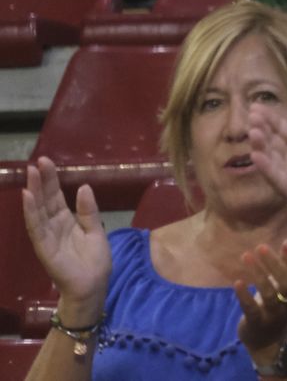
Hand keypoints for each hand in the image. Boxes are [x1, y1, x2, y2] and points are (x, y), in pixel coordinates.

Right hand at [20, 159, 109, 317]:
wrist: (93, 286)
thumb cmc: (95, 261)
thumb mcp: (95, 230)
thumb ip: (89, 210)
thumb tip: (84, 186)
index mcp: (66, 221)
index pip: (55, 197)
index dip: (51, 180)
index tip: (46, 162)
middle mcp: (54, 226)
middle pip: (45, 200)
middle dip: (41, 181)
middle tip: (37, 162)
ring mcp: (47, 237)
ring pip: (38, 211)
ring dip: (34, 192)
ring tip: (31, 174)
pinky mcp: (45, 248)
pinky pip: (36, 228)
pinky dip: (32, 212)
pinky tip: (28, 198)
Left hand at [234, 239, 286, 356]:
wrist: (267, 341)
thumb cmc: (276, 306)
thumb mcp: (285, 285)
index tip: (285, 245)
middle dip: (276, 264)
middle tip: (261, 247)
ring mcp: (273, 314)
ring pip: (270, 294)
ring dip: (259, 274)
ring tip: (246, 256)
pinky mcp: (256, 323)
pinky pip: (251, 309)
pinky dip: (244, 295)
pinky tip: (237, 282)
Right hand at [249, 90, 286, 224]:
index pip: (282, 129)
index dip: (270, 119)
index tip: (256, 105)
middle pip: (273, 143)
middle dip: (262, 130)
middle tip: (252, 116)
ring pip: (272, 161)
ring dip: (262, 147)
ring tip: (254, 132)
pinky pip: (279, 180)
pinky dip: (268, 169)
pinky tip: (258, 157)